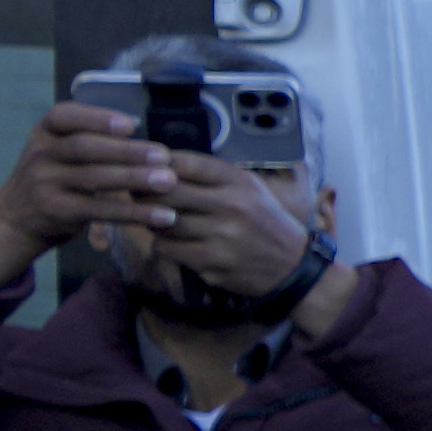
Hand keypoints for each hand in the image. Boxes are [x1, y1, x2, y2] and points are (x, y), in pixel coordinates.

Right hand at [0, 99, 185, 288]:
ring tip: (168, 181)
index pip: (65, 116)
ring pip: (93, 178)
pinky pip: (99, 211)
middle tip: (163, 155)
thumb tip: (143, 136)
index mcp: (44, 131)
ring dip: (134, 179)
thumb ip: (89, 141)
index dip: (98, 118)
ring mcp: (45, 183)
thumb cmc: (53, 178)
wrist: (15, 218)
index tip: (131, 124)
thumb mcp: (58, 151)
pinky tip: (161, 216)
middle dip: (126, 150)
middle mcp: (40, 154)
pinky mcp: (57, 212)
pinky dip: (133, 213)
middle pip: (84, 147)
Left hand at [141, 149, 335, 313]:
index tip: (147, 167)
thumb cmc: (266, 223)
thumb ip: (214, 176)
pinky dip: (163, 244)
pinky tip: (171, 242)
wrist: (294, 267)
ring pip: (163, 221)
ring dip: (154, 220)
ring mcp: (221, 237)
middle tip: (138, 193)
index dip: (159, 163)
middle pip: (168, 191)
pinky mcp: (213, 263)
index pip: (186, 163)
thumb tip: (163, 164)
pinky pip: (169, 248)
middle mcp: (231, 206)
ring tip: (156, 219)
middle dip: (146, 191)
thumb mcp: (250, 189)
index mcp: (239, 183)